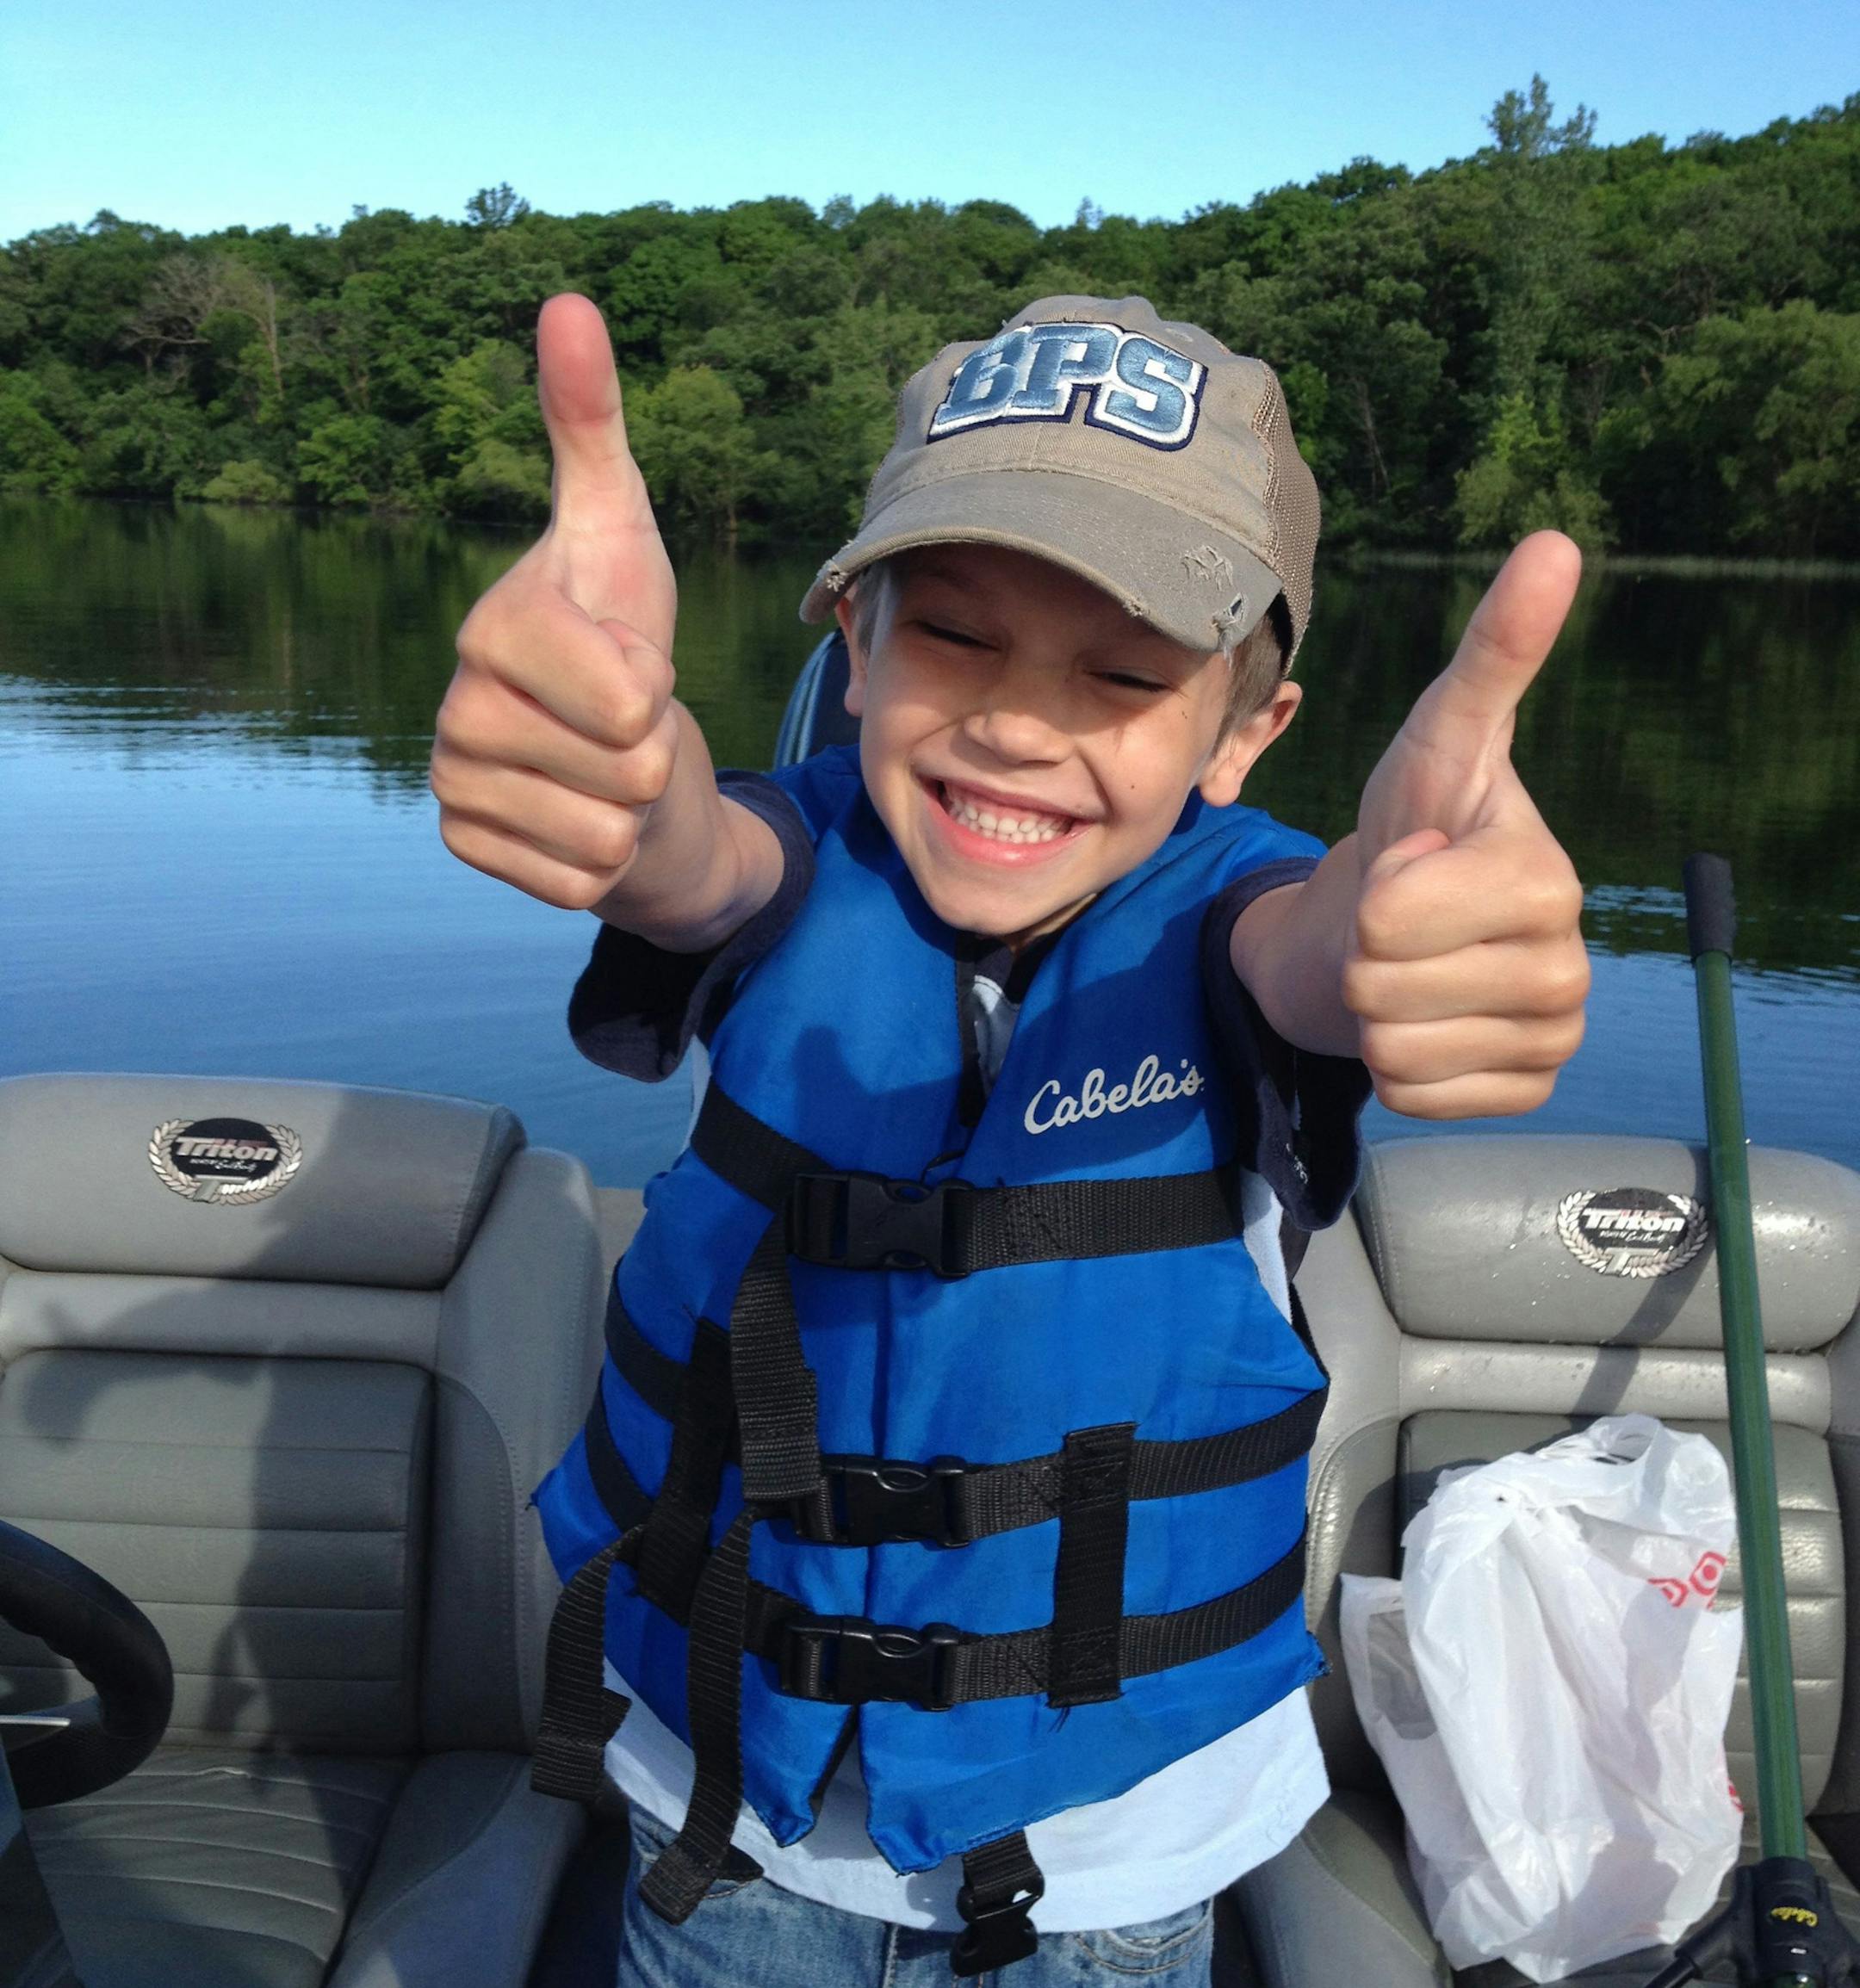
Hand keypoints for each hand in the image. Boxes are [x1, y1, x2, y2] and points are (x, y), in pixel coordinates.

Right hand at [430, 294, 679, 909]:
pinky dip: (605, 862)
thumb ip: (592, 427)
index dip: (656, 688)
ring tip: (603, 770)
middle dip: (652, 751)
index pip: (628, 693)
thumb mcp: (624, 532)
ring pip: (610, 832)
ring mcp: (452, 785)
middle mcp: (453, 708)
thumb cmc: (626, 637)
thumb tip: (566, 299)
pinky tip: (578, 819)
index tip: (632, 662)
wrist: (619, 758)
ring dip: (631, 811)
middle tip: (621, 725)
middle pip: (630, 766)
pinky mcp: (466, 852)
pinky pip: (584, 882)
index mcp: (496, 628)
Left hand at [1343, 532, 1589, 1117]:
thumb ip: (1492, 655)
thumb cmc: (1406, 827)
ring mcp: (1552, 1039)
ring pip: (1390, 1047)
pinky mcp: (1521, 1094)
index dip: (1373, 886)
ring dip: (1375, 1009)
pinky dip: (1394, 1065)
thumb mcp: (1435, 739)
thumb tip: (1554, 543)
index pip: (1393, 911)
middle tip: (1396, 924)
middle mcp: (1569, 968)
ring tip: (1409, 969)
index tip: (1410, 860)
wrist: (1382, 926)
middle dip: (1364, 952)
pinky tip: (1426, 1020)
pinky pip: (1409, 1095)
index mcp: (1546, 879)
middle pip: (1381, 985)